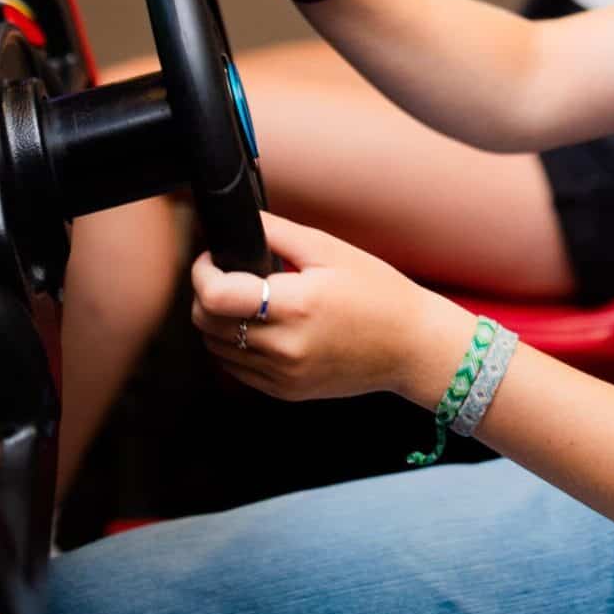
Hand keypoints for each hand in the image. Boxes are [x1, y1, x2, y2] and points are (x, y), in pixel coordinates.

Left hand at [190, 213, 476, 404]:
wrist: (412, 345)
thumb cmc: (378, 293)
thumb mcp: (329, 250)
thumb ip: (277, 232)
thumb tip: (239, 221)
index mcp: (295, 306)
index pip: (214, 296)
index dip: (202, 272)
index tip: (211, 258)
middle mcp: (284, 346)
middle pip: (206, 324)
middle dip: (204, 294)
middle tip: (224, 274)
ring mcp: (283, 375)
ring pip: (215, 349)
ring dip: (217, 321)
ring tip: (243, 300)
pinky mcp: (286, 392)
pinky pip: (237, 370)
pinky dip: (234, 346)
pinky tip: (258, 327)